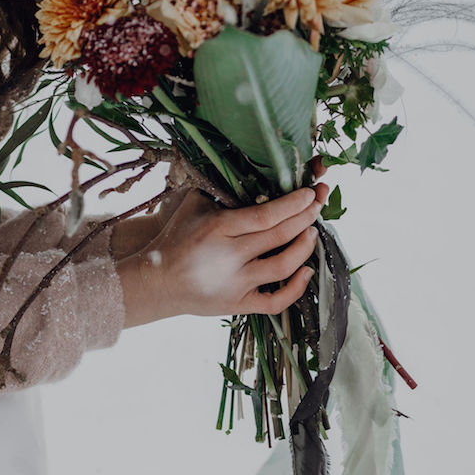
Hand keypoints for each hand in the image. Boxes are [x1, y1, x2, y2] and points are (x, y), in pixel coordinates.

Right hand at [117, 183, 327, 326]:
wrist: (157, 281)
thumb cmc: (177, 239)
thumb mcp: (193, 207)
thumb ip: (219, 191)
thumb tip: (248, 170)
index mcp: (218, 228)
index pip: (266, 215)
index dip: (294, 204)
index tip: (309, 194)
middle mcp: (229, 256)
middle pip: (280, 236)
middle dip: (306, 218)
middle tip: (317, 206)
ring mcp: (235, 284)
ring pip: (283, 266)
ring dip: (304, 247)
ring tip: (312, 233)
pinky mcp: (238, 304)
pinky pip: (276, 301)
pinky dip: (296, 288)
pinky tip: (306, 271)